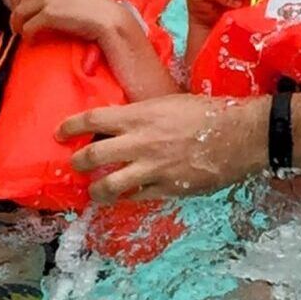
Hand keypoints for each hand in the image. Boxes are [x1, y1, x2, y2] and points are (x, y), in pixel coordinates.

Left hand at [9, 0, 127, 44]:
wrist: (107, 18)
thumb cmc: (96, 10)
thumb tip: (45, 6)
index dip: (18, 1)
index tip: (20, 12)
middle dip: (15, 13)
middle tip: (18, 25)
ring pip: (20, 13)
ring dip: (18, 25)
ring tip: (22, 34)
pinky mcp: (49, 14)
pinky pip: (28, 26)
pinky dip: (27, 34)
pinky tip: (31, 39)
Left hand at [59, 92, 268, 201]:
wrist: (240, 135)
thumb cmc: (208, 112)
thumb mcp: (170, 102)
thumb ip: (144, 114)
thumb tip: (127, 120)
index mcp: (140, 115)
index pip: (93, 119)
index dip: (71, 127)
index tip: (60, 133)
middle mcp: (140, 142)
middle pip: (92, 156)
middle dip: (77, 163)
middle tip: (75, 165)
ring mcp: (152, 168)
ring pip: (108, 185)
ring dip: (96, 190)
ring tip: (95, 191)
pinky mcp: (167, 188)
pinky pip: (137, 197)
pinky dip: (129, 197)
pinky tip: (128, 197)